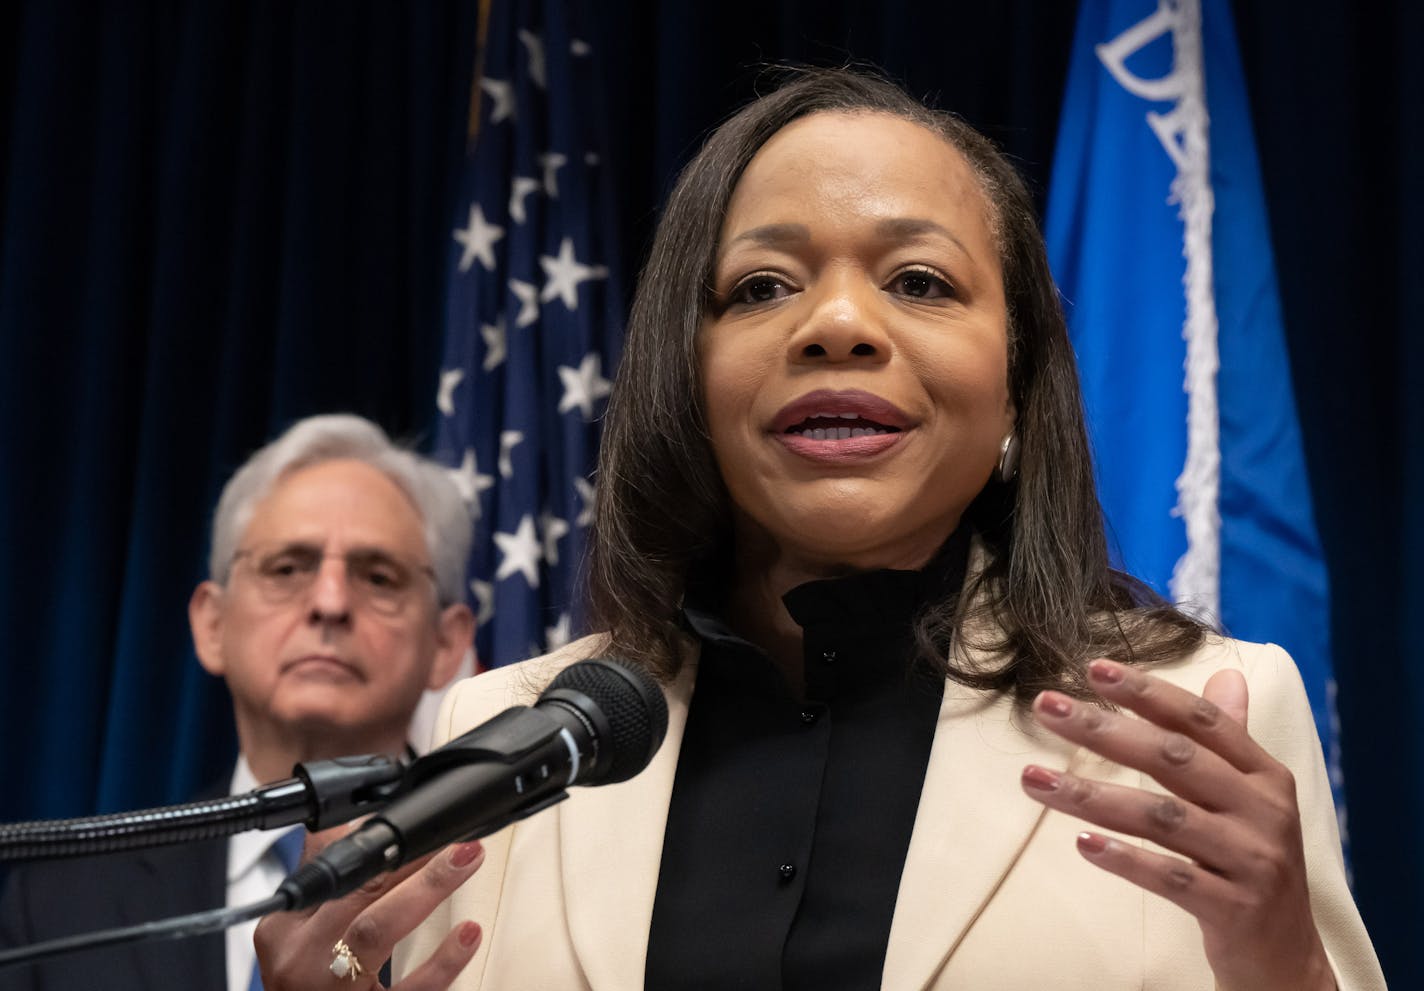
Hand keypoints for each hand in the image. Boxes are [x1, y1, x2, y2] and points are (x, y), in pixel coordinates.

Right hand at [254, 831, 484, 989]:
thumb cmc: (305, 985)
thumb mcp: (292, 935)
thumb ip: (321, 879)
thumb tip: (346, 822)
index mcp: (283, 931)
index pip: (335, 873)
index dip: (382, 846)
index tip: (418, 825)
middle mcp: (304, 959)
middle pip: (358, 894)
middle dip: (410, 859)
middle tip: (455, 838)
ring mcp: (334, 990)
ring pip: (378, 931)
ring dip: (427, 888)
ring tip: (465, 860)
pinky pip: (411, 990)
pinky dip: (443, 962)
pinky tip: (468, 932)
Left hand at [1019, 658, 1334, 990]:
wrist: (1286, 958)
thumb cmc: (1250, 864)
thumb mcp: (1252, 800)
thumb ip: (1230, 740)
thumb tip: (1226, 674)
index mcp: (1265, 776)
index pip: (1201, 721)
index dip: (1149, 692)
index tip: (1094, 668)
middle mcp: (1263, 812)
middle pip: (1174, 759)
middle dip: (1104, 729)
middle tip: (1045, 706)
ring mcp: (1251, 861)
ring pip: (1161, 817)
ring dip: (1090, 794)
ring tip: (1033, 779)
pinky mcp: (1234, 909)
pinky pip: (1170, 877)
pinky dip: (1125, 858)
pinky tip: (1081, 843)